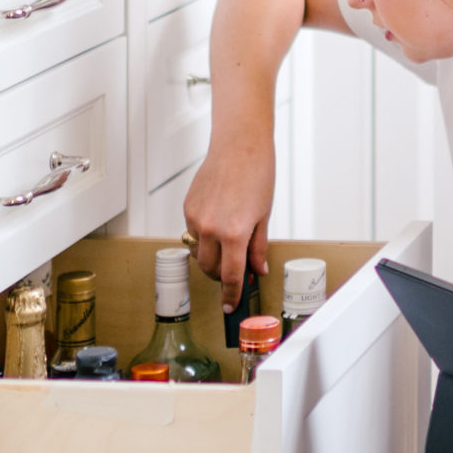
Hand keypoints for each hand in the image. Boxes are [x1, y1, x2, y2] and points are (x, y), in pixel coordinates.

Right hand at [183, 136, 274, 310]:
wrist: (239, 146)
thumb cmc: (256, 175)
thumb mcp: (264, 216)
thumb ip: (258, 247)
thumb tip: (256, 269)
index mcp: (234, 233)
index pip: (231, 276)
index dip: (232, 295)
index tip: (231, 306)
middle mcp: (211, 228)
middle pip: (210, 269)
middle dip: (221, 276)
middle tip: (235, 270)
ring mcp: (196, 218)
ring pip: (198, 252)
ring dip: (211, 257)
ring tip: (227, 244)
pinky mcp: (188, 207)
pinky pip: (193, 232)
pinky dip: (204, 236)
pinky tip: (218, 222)